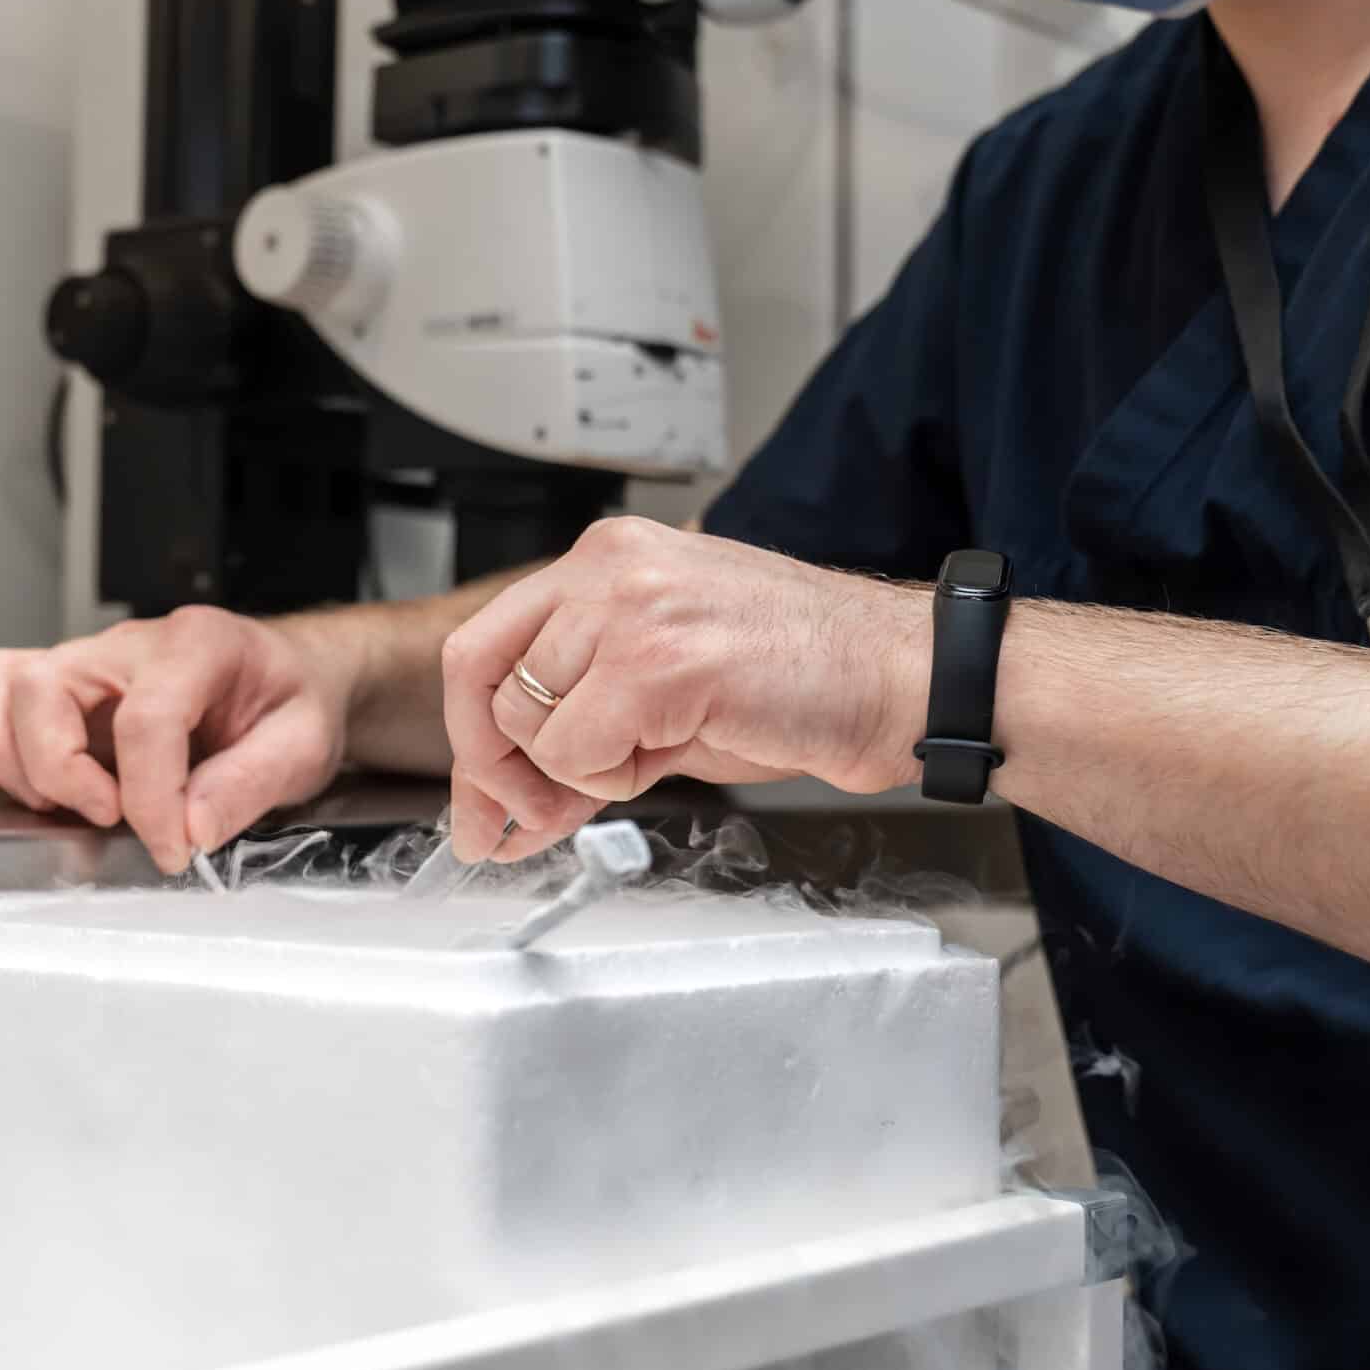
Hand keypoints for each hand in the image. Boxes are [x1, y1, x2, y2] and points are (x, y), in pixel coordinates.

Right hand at [0, 607, 352, 872]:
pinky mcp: (65, 692)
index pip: (146, 718)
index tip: (173, 847)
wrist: (292, 677)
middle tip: (113, 820)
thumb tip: (189, 827)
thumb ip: (249, 783)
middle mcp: (128, 647)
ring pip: (4, 686)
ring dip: (14, 759)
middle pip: (47, 689)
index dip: (150, 797)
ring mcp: (88, 665)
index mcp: (196, 644)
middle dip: (64, 772)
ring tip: (64, 806)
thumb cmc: (292, 700)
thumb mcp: (302, 743)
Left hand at [438, 517, 927, 859]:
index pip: (481, 643)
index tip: (483, 799)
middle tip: (544, 812)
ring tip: (654, 750)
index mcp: (605, 558)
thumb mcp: (659, 694)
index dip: (470, 734)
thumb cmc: (800, 679)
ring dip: (577, 771)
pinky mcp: (659, 660)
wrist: (898, 680)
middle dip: (503, 768)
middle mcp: (608, 566)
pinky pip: (576, 752)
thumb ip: (574, 735)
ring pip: (525, 722)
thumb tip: (499, 807)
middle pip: (480, 682)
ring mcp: (631, 607)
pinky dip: (610, 779)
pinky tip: (674, 747)